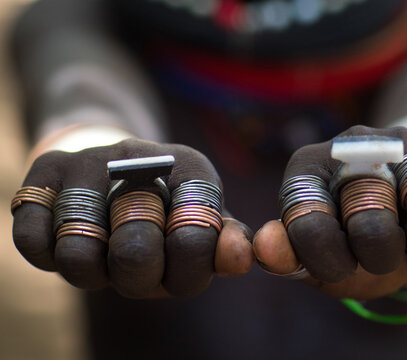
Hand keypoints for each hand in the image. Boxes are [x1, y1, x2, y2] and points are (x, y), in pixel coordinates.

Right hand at [12, 139, 253, 297]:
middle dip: (139, 276)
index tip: (178, 265)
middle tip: (141, 263)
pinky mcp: (46, 171)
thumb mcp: (204, 224)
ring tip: (105, 255)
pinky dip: (51, 256)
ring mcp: (88, 161)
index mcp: (192, 169)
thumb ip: (226, 245)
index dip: (186, 272)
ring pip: (77, 254)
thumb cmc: (169, 209)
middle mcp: (139, 155)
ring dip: (93, 271)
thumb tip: (240, 258)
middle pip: (133, 252)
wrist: (119, 165)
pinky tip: (73, 239)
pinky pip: (32, 241)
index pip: (193, 242)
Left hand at [254, 126, 406, 299]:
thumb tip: (263, 248)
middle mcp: (353, 146)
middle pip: (372, 222)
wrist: (404, 202)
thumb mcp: (318, 253)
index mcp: (307, 170)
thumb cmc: (353, 237)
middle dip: (380, 255)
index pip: (310, 224)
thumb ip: (288, 254)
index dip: (329, 260)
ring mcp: (404, 141)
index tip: (341, 266)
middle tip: (381, 253)